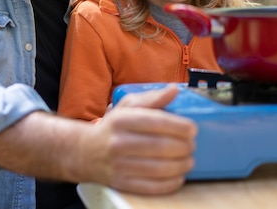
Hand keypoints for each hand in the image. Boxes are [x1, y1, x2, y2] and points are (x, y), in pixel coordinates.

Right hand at [78, 85, 196, 194]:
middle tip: (192, 145)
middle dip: (184, 147)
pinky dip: (171, 182)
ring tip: (188, 160)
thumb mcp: (127, 106)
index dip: (180, 127)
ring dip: (181, 165)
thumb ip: (152, 98)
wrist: (84, 152)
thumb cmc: (112, 127)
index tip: (192, 129)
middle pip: (162, 146)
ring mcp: (119, 165)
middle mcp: (119, 142)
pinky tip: (178, 175)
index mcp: (122, 120)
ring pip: (160, 168)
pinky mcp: (122, 183)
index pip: (158, 122)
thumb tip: (175, 90)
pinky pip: (152, 186)